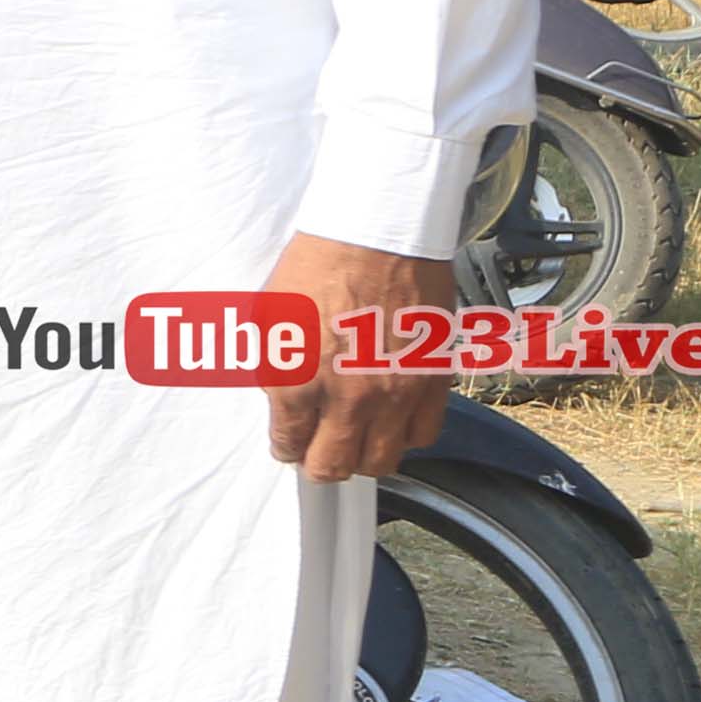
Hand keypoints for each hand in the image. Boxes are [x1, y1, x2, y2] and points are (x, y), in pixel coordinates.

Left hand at [266, 228, 455, 482]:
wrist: (376, 234)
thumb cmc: (316, 266)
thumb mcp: (268, 320)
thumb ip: (276, 373)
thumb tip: (285, 408)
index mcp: (297, 380)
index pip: (289, 444)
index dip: (286, 449)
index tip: (288, 445)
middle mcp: (348, 396)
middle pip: (336, 467)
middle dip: (320, 465)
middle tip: (318, 452)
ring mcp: (395, 392)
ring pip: (383, 460)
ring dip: (364, 455)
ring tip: (355, 438)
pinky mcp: (432, 379)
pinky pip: (424, 433)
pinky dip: (405, 435)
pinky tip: (391, 420)